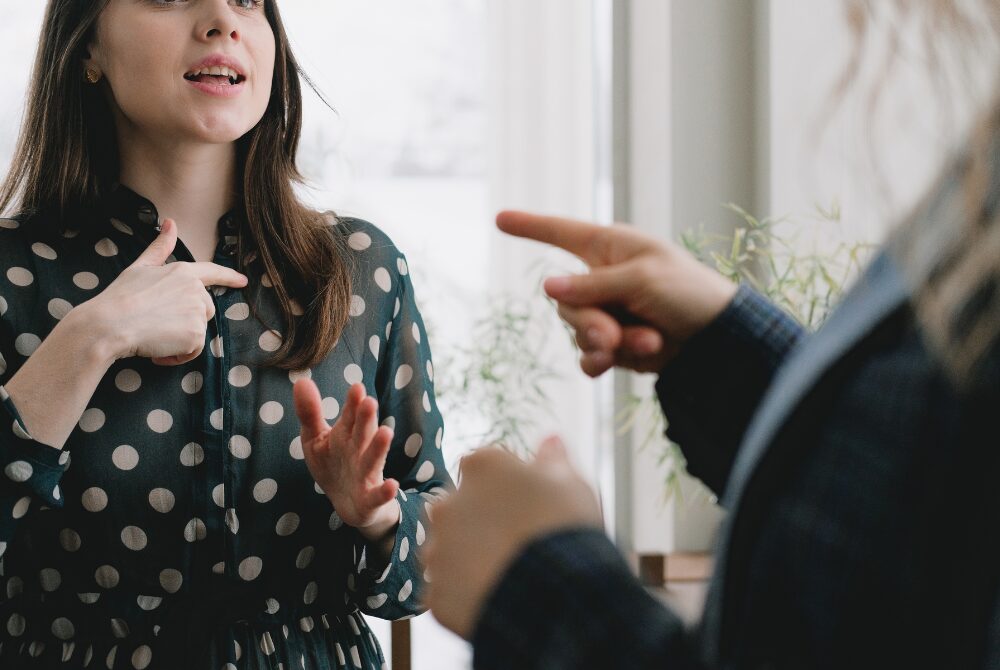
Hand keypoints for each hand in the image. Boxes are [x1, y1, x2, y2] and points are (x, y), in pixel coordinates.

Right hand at [84, 219, 247, 365]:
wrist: (109, 324)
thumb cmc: (120, 297)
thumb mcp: (140, 267)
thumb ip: (160, 248)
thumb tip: (170, 222)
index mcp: (183, 272)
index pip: (213, 272)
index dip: (229, 277)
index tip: (242, 281)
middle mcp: (196, 290)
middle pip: (204, 309)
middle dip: (185, 320)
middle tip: (157, 323)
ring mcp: (197, 312)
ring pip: (198, 330)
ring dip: (180, 339)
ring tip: (155, 337)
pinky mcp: (196, 333)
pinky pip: (193, 350)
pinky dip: (178, 355)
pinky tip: (159, 351)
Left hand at [293, 380, 400, 540]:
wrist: (349, 504)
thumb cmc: (333, 465)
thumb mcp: (315, 439)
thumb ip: (310, 413)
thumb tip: (301, 380)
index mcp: (346, 435)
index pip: (350, 416)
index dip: (353, 403)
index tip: (356, 388)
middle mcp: (359, 451)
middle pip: (363, 433)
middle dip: (366, 419)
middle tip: (369, 402)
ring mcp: (367, 474)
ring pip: (373, 459)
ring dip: (379, 447)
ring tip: (386, 432)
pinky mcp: (371, 498)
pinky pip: (378, 495)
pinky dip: (385, 491)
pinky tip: (392, 485)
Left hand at [424, 437, 601, 639]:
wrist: (555, 594)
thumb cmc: (564, 529)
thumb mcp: (569, 484)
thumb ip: (553, 460)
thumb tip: (551, 440)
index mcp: (480, 466)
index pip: (484, 467)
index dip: (507, 486)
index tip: (528, 504)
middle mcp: (448, 502)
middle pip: (460, 507)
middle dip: (482, 520)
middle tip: (517, 540)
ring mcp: (438, 549)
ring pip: (450, 549)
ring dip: (469, 557)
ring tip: (507, 573)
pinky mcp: (436, 592)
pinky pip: (449, 590)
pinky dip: (466, 594)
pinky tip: (496, 597)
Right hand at [497, 210, 736, 376]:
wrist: (717, 339)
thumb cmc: (688, 292)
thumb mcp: (641, 279)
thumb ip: (592, 285)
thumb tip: (547, 287)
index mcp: (609, 247)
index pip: (561, 232)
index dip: (530, 226)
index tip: (500, 218)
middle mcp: (601, 278)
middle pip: (564, 301)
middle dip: (589, 322)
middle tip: (614, 336)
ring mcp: (607, 312)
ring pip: (577, 331)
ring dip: (607, 343)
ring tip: (647, 342)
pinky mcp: (614, 344)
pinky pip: (587, 355)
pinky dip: (601, 362)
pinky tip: (618, 363)